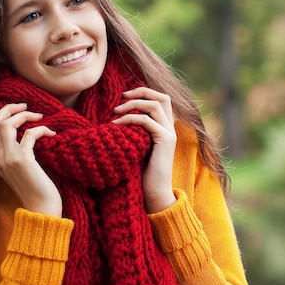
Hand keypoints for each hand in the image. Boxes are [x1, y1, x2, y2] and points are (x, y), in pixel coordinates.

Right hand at [0, 102, 62, 217]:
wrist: (41, 208)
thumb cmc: (35, 189)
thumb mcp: (19, 170)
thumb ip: (15, 154)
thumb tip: (23, 135)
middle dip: (7, 109)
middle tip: (24, 105)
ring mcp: (9, 159)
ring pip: (5, 125)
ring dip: (23, 115)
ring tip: (38, 115)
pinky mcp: (23, 160)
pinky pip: (29, 134)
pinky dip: (41, 128)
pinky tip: (51, 132)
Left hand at [113, 87, 176, 212]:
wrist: (154, 193)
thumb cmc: (142, 173)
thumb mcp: (137, 146)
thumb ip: (134, 131)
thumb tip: (115, 117)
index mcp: (165, 127)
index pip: (161, 99)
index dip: (144, 92)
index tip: (124, 96)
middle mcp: (170, 127)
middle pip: (162, 96)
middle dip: (141, 91)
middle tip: (121, 96)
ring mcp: (169, 133)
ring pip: (154, 105)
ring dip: (132, 104)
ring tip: (115, 111)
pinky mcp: (165, 140)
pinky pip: (146, 121)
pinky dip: (130, 118)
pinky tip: (115, 124)